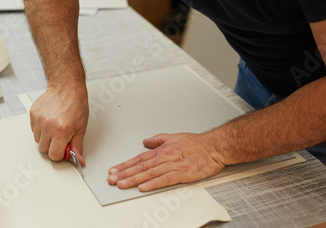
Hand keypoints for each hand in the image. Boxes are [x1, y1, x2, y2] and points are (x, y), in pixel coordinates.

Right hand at [30, 84, 88, 162]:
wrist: (67, 87)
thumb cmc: (76, 104)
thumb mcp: (81, 127)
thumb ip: (77, 146)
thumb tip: (79, 160)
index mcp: (62, 131)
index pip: (54, 156)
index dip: (60, 153)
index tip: (63, 148)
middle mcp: (48, 126)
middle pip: (44, 149)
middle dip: (52, 145)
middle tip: (60, 135)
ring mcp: (39, 120)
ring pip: (37, 140)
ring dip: (46, 137)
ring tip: (55, 126)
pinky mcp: (33, 114)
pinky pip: (33, 129)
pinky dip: (40, 128)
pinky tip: (49, 120)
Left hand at [107, 133, 224, 191]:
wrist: (214, 147)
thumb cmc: (197, 143)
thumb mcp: (174, 136)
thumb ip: (158, 139)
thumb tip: (145, 141)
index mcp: (162, 150)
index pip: (139, 159)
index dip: (125, 165)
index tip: (114, 170)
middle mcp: (165, 157)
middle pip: (140, 167)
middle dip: (124, 173)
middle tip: (111, 179)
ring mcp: (173, 166)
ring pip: (149, 174)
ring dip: (133, 179)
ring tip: (121, 184)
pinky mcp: (182, 174)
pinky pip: (165, 179)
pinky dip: (153, 184)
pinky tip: (143, 187)